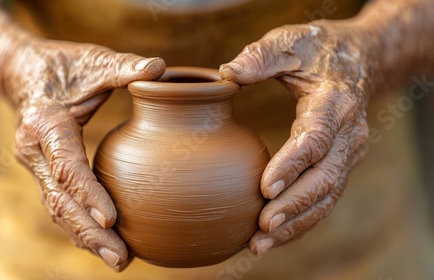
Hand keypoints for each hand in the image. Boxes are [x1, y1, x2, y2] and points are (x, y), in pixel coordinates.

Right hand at [8, 39, 164, 270]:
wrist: (22, 73)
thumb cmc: (62, 66)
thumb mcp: (92, 61)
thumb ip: (123, 67)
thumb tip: (160, 68)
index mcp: (45, 124)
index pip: (67, 165)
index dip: (87, 192)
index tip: (111, 220)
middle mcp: (34, 151)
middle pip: (59, 200)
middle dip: (88, 231)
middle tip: (120, 258)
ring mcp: (36, 165)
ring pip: (57, 209)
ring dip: (84, 237)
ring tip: (118, 259)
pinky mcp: (44, 172)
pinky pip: (60, 204)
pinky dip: (80, 226)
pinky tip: (103, 243)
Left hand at [220, 20, 371, 254]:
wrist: (360, 60)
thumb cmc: (318, 50)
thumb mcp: (291, 41)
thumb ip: (261, 56)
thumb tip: (227, 74)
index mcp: (334, 103)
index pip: (315, 139)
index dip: (292, 165)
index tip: (265, 188)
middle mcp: (347, 134)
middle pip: (324, 179)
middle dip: (293, 206)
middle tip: (261, 227)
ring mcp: (348, 153)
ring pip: (326, 197)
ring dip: (295, 223)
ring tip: (260, 244)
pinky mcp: (341, 164)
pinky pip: (324, 198)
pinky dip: (301, 220)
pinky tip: (274, 236)